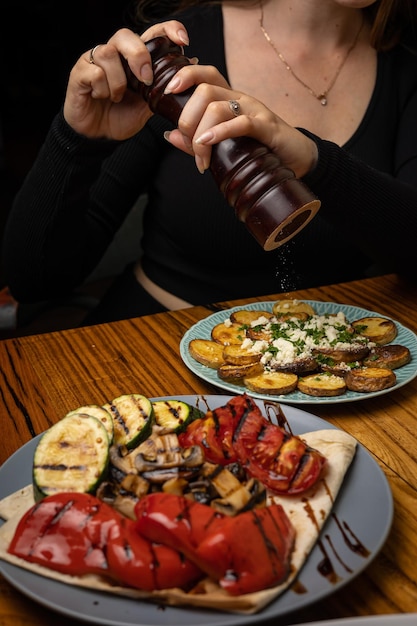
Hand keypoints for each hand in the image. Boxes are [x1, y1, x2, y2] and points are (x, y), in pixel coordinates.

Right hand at [63, 21, 189, 139]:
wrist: (99, 137)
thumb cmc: (122, 117)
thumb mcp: (149, 105)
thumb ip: (164, 87)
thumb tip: (192, 65)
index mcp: (133, 58)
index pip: (151, 33)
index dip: (167, 30)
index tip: (183, 41)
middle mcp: (114, 53)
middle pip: (125, 35)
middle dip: (138, 56)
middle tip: (146, 80)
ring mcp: (95, 61)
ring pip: (107, 53)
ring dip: (118, 81)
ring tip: (118, 97)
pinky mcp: (80, 73)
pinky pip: (94, 72)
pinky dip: (103, 89)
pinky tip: (102, 98)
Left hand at [163, 65, 317, 178]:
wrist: (298, 158)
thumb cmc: (261, 150)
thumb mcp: (224, 145)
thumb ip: (196, 140)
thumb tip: (169, 134)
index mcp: (230, 100)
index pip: (205, 75)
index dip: (185, 77)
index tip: (168, 92)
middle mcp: (241, 99)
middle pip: (204, 91)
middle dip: (187, 118)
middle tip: (189, 143)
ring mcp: (254, 111)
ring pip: (216, 107)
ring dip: (200, 134)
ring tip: (201, 158)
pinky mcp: (267, 127)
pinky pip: (240, 122)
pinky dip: (220, 132)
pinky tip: (208, 142)